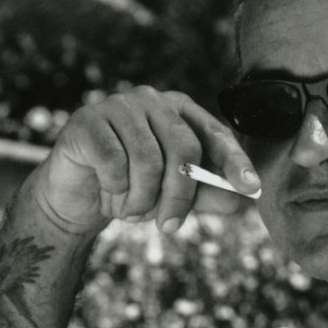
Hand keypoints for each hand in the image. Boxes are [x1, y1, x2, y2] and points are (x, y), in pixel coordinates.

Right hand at [31, 88, 260, 233]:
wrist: (76, 199)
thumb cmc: (131, 189)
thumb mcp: (173, 195)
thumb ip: (208, 194)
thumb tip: (242, 200)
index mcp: (179, 111)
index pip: (215, 133)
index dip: (234, 161)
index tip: (250, 187)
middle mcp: (151, 101)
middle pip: (184, 149)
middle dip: (180, 196)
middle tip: (170, 227)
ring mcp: (118, 106)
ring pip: (147, 159)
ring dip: (141, 199)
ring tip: (130, 210)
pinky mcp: (87, 122)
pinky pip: (113, 162)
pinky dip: (114, 188)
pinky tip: (108, 192)